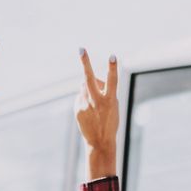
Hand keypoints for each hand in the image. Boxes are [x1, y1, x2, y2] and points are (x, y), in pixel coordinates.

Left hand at [75, 48, 118, 176]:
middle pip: (89, 78)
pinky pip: (80, 97)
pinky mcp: (78, 109)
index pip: (112, 80)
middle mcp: (97, 101)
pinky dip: (85, 100)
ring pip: (85, 86)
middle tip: (81, 49)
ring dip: (90, 89)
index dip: (113, 67)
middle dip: (86, 62)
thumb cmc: (110, 120)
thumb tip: (84, 81)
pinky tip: (89, 111)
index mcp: (110, 100)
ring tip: (95, 104)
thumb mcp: (112, 105)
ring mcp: (85, 105)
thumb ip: (101, 90)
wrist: (100, 141)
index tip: (113, 56)